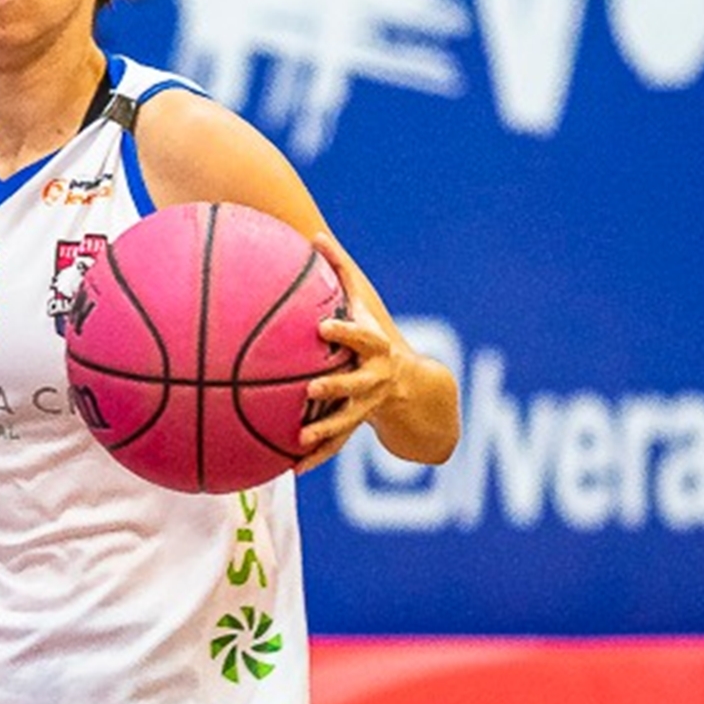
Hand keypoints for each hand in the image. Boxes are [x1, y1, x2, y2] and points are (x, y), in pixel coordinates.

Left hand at [295, 231, 408, 471]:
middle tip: (309, 387)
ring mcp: (366, 406)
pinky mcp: (357, 426)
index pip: (361, 337)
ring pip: (345, 421)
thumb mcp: (364, 303)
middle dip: (335, 385)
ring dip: (324, 431)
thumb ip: (340, 271)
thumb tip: (314, 235)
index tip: (322, 326)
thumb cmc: (375, 334)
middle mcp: (374, 378)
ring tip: (298, 438)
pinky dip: (315, 457)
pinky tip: (290, 468)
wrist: (413, 386)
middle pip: (355, 383)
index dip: (345, 332)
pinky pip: (335, 445)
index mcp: (374, 347)